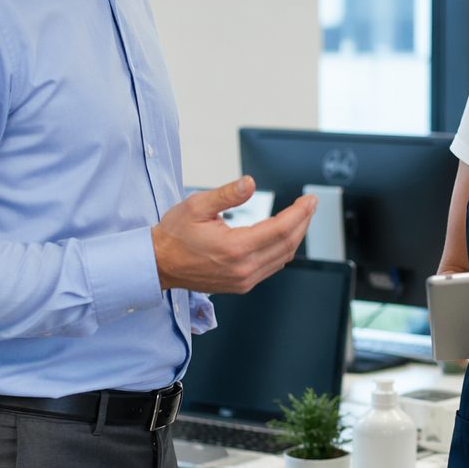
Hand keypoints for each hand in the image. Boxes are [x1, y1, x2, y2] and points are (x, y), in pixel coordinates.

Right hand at [152, 176, 314, 292]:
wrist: (159, 264)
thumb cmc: (174, 235)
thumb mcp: (197, 206)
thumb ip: (227, 194)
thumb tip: (250, 183)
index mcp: (235, 248)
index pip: (281, 229)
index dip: (300, 213)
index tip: (310, 200)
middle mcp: (243, 268)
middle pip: (288, 244)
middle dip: (303, 222)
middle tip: (310, 204)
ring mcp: (243, 280)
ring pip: (283, 257)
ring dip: (296, 236)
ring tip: (300, 216)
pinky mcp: (241, 284)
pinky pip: (271, 267)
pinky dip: (283, 249)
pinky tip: (283, 235)